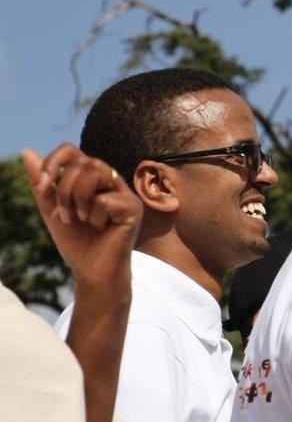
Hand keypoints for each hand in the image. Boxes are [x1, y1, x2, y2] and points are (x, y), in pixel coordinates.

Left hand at [21, 145, 141, 286]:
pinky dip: (95, 217)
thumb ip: (42, 183)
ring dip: (79, 198)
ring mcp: (124, 193)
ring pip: (96, 171)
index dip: (54, 162)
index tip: (42, 187)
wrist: (91, 271)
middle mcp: (110, 181)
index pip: (72, 151)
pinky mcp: (133, 208)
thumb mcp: (51, 209)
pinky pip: (105, 199)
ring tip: (81, 219)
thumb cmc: (76, 242)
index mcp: (91, 178)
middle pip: (84, 161)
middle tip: (64, 215)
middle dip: (64, 189)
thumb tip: (27, 151)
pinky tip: (102, 229)